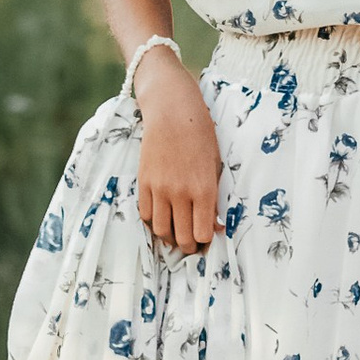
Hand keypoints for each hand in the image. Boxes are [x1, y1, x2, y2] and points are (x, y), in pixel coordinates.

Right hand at [134, 49, 220, 252]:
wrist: (173, 112)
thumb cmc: (201, 137)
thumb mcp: (216, 167)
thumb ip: (214, 199)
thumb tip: (214, 227)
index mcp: (204, 190)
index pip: (203, 234)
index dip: (206, 242)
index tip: (208, 240)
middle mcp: (180, 193)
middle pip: (182, 237)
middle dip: (189, 247)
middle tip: (193, 245)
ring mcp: (159, 189)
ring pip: (161, 230)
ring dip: (170, 237)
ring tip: (177, 234)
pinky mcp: (144, 182)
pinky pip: (145, 215)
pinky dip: (153, 222)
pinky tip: (162, 218)